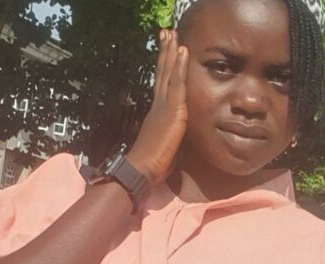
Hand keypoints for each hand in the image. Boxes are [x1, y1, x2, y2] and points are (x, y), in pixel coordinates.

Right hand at [126, 29, 188, 184]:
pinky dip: (180, 65)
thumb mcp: (168, 149)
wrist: (142, 169)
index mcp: (156, 114)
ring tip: (173, 33)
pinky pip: (177, 83)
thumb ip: (173, 139)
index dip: (164, 69)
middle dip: (165, 53)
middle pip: (162, 73)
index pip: (162, 86)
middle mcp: (158, 106)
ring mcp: (164, 106)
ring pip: (168, 72)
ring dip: (171, 51)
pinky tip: (182, 50)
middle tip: (167, 34)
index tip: (166, 53)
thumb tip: (180, 141)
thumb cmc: (152, 165)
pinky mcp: (172, 111)